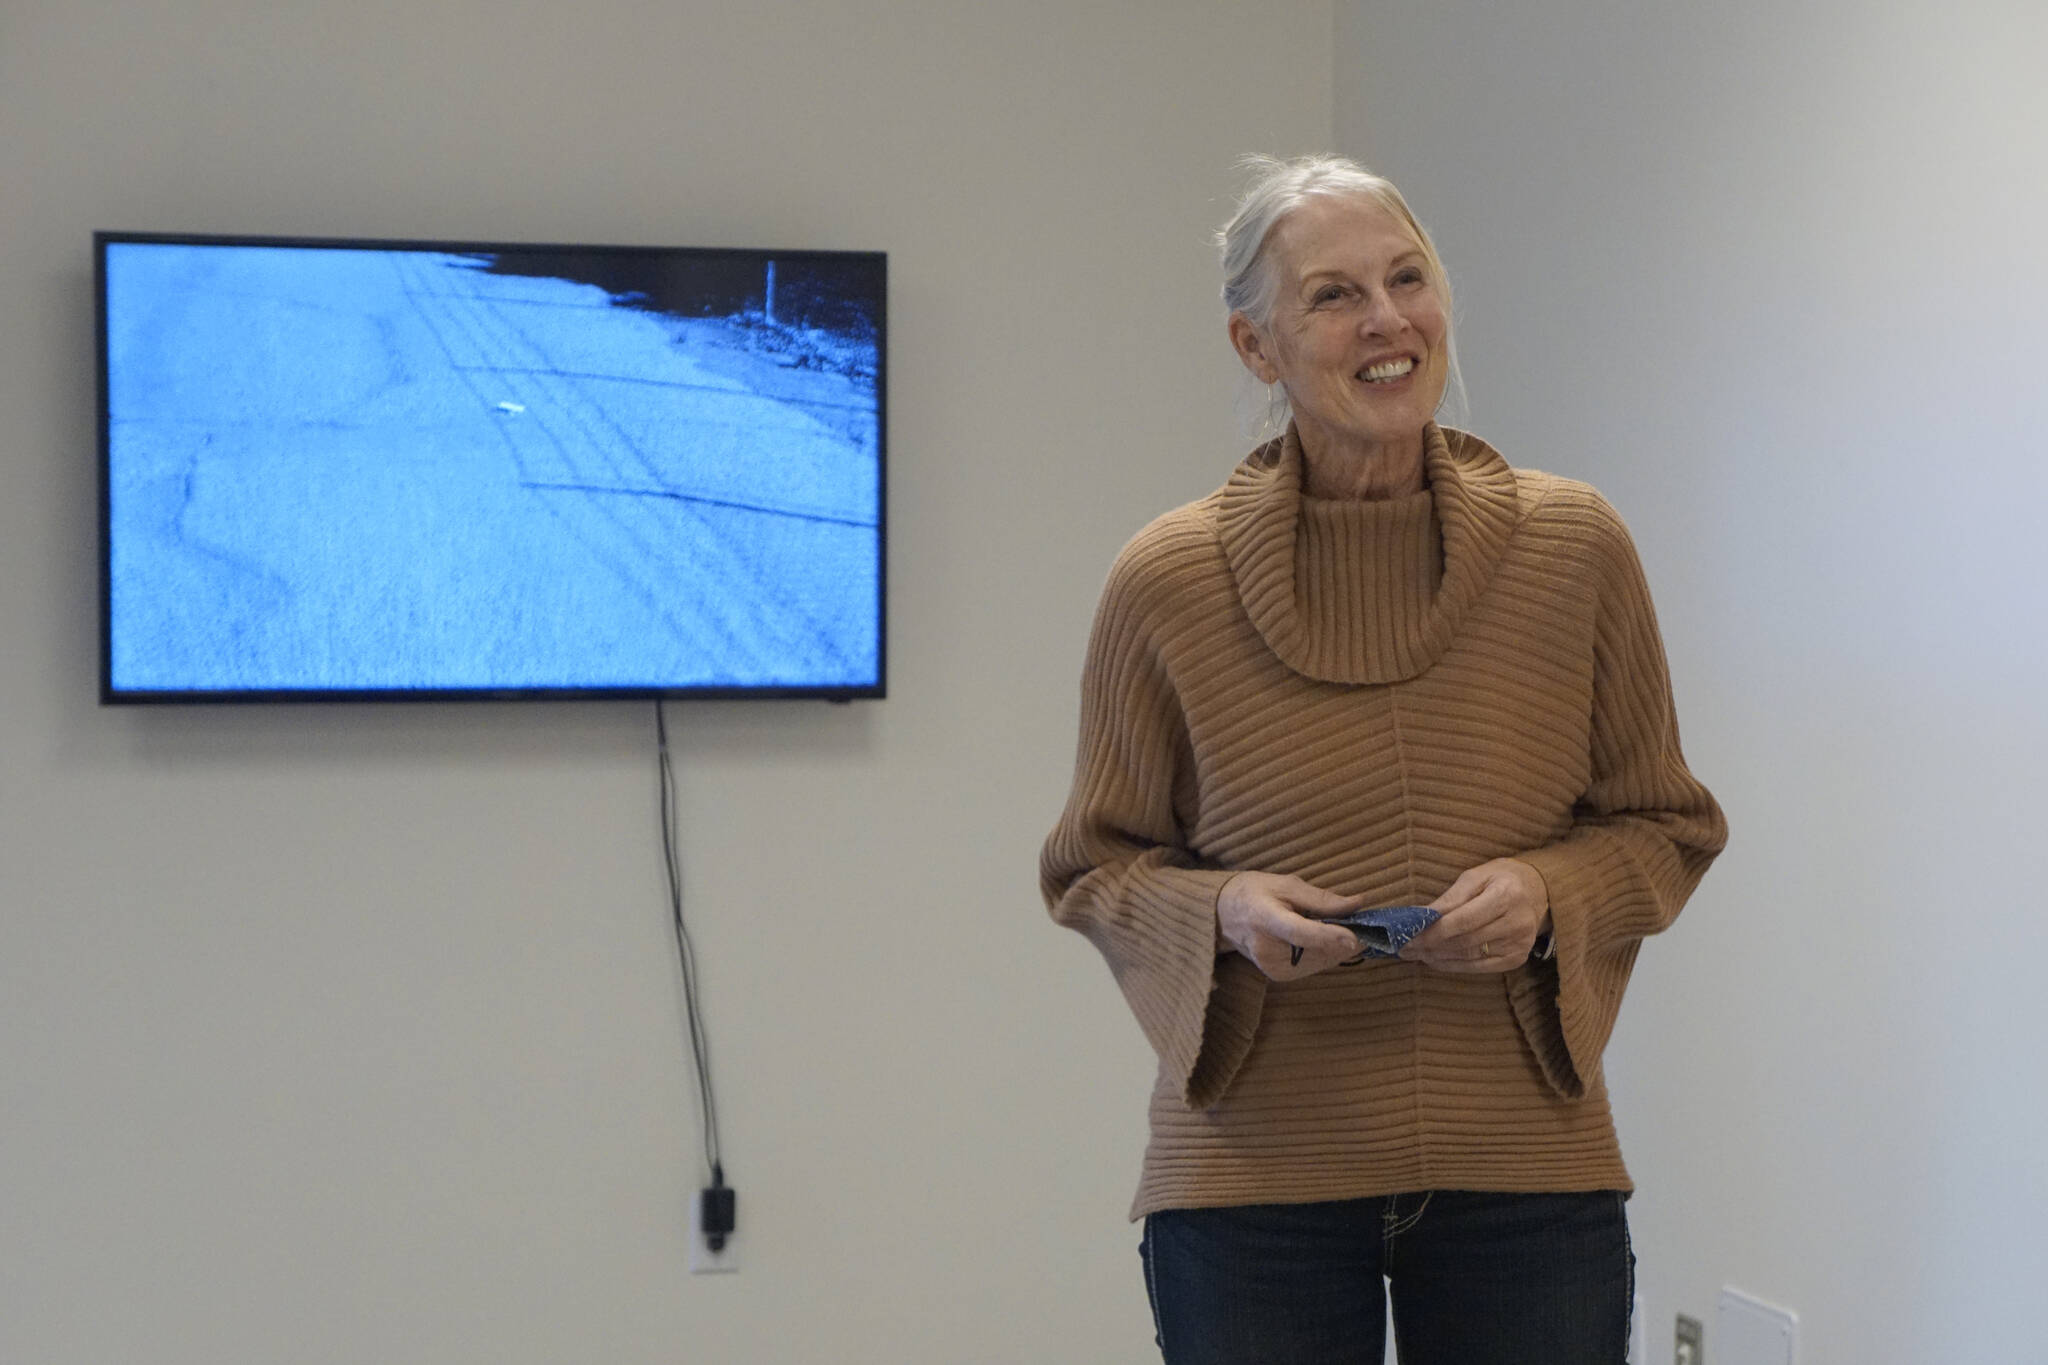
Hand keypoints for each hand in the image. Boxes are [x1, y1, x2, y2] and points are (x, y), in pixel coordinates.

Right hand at [1216, 872, 1365, 981]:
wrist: (1223, 914)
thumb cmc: (1254, 892)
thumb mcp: (1286, 884)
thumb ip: (1322, 898)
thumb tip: (1359, 903)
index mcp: (1264, 918)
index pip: (1299, 933)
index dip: (1328, 936)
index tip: (1356, 938)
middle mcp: (1266, 949)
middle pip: (1316, 950)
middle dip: (1343, 939)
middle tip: (1359, 922)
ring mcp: (1270, 966)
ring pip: (1320, 961)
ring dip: (1336, 947)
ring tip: (1336, 927)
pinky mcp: (1277, 975)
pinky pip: (1313, 966)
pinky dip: (1324, 954)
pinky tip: (1321, 940)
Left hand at [1401, 858, 1550, 973]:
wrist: (1539, 890)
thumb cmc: (1501, 878)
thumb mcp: (1475, 876)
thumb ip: (1450, 898)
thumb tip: (1422, 916)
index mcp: (1506, 895)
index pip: (1463, 920)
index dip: (1433, 932)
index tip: (1409, 937)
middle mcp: (1516, 923)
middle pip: (1465, 941)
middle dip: (1431, 947)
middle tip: (1405, 948)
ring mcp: (1519, 944)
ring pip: (1470, 956)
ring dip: (1438, 958)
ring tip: (1415, 955)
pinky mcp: (1517, 958)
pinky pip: (1479, 967)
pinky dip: (1454, 966)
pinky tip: (1435, 961)